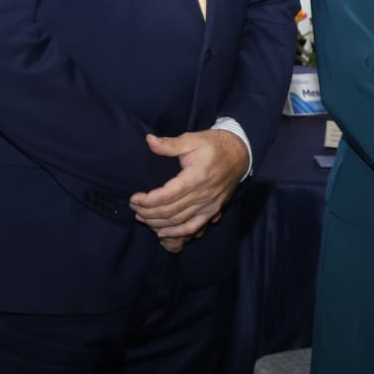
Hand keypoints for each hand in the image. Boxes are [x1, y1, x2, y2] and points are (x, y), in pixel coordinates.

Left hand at [129, 130, 249, 241]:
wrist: (240, 154)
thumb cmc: (213, 145)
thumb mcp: (192, 139)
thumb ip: (170, 144)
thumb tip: (149, 140)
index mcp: (196, 177)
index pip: (166, 196)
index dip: (147, 200)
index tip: (134, 198)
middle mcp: (203, 195)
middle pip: (170, 211)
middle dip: (148, 212)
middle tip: (135, 208)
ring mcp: (209, 206)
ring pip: (178, 222)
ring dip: (158, 223)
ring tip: (143, 218)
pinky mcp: (213, 211)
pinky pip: (194, 228)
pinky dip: (177, 234)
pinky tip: (163, 233)